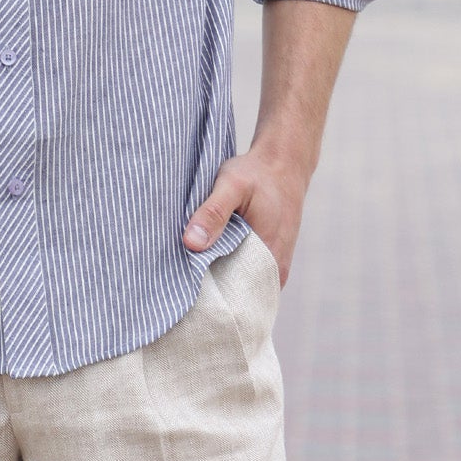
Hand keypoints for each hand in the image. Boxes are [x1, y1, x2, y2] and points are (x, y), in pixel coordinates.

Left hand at [181, 138, 312, 285]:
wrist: (285, 163)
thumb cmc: (257, 173)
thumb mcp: (232, 185)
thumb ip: (213, 213)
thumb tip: (191, 243)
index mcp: (268, 257)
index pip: (233, 296)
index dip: (204, 294)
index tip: (178, 286)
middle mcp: (274, 270)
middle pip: (234, 294)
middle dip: (207, 288)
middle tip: (176, 276)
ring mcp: (272, 267)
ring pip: (237, 285)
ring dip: (215, 277)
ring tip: (189, 265)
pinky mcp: (268, 261)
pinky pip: (242, 274)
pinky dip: (224, 267)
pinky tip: (206, 256)